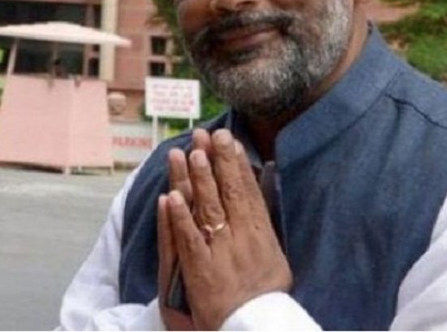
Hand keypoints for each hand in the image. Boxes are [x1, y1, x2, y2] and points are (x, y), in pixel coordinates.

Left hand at [163, 129, 291, 329]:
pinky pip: (188, 240)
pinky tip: (171, 198)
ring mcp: (221, 252)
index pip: (248, 190)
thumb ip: (264, 226)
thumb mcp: (275, 256)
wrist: (255, 327)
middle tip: (208, 134)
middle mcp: (242, 237)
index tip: (230, 140)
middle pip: (228, 192)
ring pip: (208, 209)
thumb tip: (262, 194)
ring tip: (189, 153)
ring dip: (197, 180)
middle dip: (217, 161)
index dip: (237, 163)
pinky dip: (179, 219)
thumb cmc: (265, 294)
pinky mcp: (200, 270)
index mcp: (261, 232)